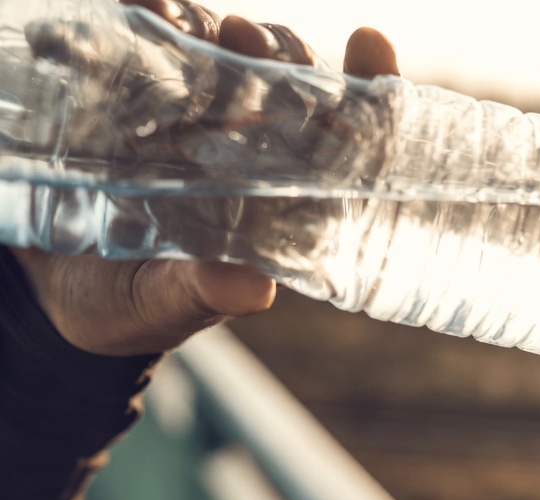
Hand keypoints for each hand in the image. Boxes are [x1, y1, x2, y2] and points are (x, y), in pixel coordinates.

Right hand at [15, 0, 399, 356]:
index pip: (340, 140)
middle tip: (245, 36)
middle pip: (283, 83)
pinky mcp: (133, 97)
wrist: (42, 289)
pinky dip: (138, 20)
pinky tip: (133, 10)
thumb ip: (202, 294)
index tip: (372, 43)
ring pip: (218, 54)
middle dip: (275, 52)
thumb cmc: (127, 306)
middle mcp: (244, 151)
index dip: (368, 91)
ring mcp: (191, 118)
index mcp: (277, 200)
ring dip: (204, 28)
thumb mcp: (164, 305)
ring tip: (172, 17)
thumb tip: (253, 290)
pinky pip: (145, 46)